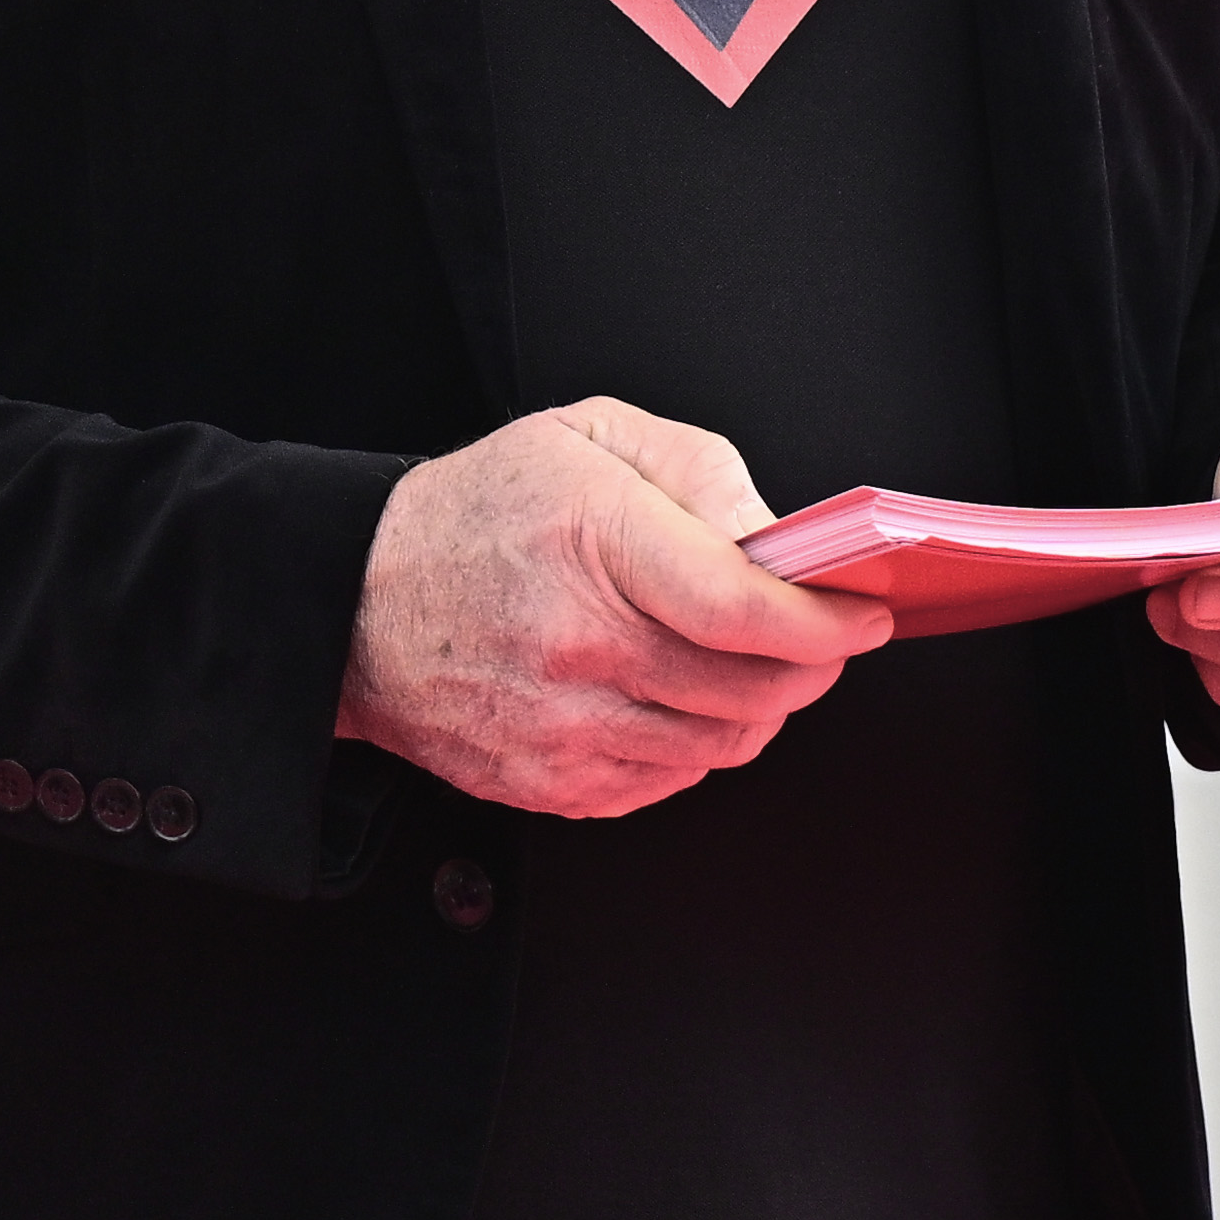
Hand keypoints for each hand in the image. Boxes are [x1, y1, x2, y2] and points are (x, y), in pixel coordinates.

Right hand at [339, 399, 888, 822]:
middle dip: (809, 666)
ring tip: (750, 667)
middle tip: (819, 640)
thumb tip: (773, 537)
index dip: (823, 621)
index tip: (861, 615)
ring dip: (760, 709)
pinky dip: (698, 747)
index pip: (745, 608)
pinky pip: (669, 781)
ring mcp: (562, 724)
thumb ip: (699, 471)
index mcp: (596, 543)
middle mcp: (579, 643)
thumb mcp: (589, 438)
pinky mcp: (549, 781)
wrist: (358, 600)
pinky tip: (679, 700)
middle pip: (750, 688)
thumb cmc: (478, 514)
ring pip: (721, 743)